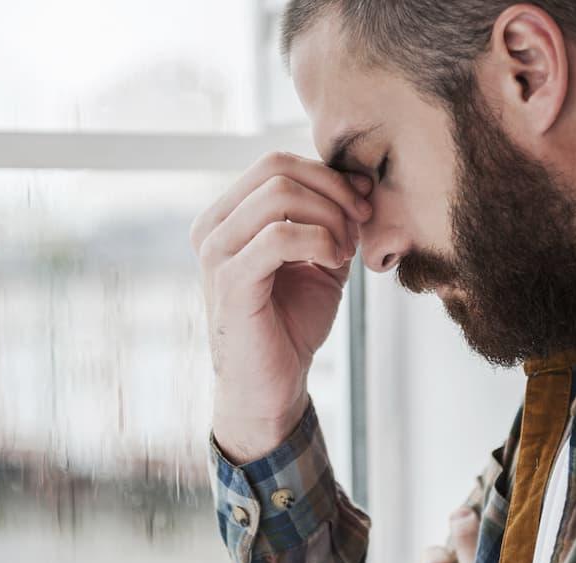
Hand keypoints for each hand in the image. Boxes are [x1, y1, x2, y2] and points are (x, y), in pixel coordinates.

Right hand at [189, 151, 372, 461]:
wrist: (271, 385)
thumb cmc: (290, 324)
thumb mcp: (320, 258)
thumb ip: (333, 217)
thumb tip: (360, 176)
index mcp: (227, 217)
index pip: (276, 163)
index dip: (328, 175)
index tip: (363, 205)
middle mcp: (212, 228)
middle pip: (276, 168)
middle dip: (332, 190)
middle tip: (360, 222)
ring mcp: (215, 253)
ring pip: (279, 194)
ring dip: (329, 217)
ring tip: (344, 252)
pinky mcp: (230, 282)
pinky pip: (280, 235)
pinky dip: (320, 240)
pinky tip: (333, 263)